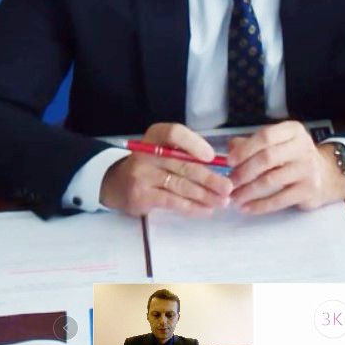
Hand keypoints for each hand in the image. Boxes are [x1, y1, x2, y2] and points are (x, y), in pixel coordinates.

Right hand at [101, 123, 231, 215]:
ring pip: (180, 186)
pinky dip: (192, 207)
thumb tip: (220, 166)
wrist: (115, 183)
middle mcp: (146, 153)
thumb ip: (186, 153)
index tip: (212, 157)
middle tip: (229, 188)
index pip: (175, 133)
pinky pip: (173, 202)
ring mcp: (142, 175)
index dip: (195, 144)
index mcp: (155, 135)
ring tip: (223, 202)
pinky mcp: (142, 196)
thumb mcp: (163, 150)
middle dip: (210, 178)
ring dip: (205, 195)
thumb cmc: (150, 164)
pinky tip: (206, 210)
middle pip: (183, 165)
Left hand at [226, 120, 344, 214]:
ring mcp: (307, 169)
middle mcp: (302, 148)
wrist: (326, 175)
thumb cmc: (294, 157)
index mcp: (293, 131)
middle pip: (267, 158)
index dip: (245, 149)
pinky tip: (247, 208)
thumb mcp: (279, 143)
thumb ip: (254, 144)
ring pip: (271, 180)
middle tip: (230, 182)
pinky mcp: (308, 190)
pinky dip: (260, 205)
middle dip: (244, 171)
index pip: (266, 136)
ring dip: (248, 190)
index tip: (229, 161)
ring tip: (234, 197)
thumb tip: (230, 149)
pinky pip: (280, 199)